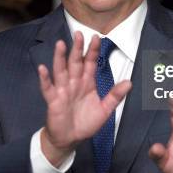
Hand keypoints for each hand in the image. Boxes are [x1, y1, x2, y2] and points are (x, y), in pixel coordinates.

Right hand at [38, 32, 131, 166]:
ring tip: (61, 44)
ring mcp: (62, 90)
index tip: (97, 37)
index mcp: (87, 82)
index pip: (90, 63)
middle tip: (78, 33)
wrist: (70, 139)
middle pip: (75, 62)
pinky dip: (44, 79)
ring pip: (60, 70)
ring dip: (60, 58)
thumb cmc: (86, 122)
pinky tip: (42, 68)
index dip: (92, 51)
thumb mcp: (105, 109)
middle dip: (77, 48)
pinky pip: (48, 88)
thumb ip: (115, 96)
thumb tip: (129, 82)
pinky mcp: (53, 100)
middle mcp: (74, 82)